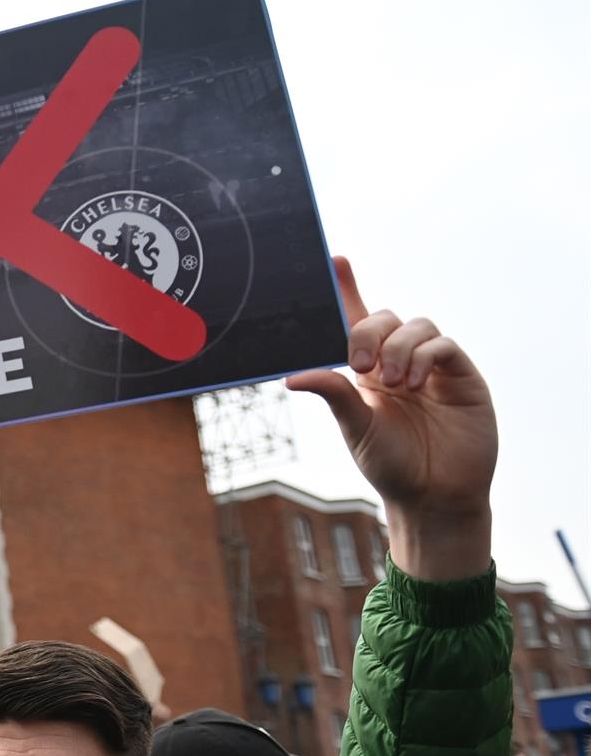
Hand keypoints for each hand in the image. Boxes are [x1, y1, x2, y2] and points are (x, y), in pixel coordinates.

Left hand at [286, 258, 494, 580]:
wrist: (433, 496)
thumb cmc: (390, 464)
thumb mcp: (355, 427)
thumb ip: (333, 395)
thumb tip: (292, 376)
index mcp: (366, 370)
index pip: (355, 319)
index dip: (346, 288)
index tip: (333, 260)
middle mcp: (398, 361)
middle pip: (384, 316)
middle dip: (367, 332)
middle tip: (360, 366)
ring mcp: (431, 366)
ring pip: (414, 325)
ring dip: (397, 349)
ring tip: (393, 386)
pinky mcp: (461, 375)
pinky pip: (441, 344)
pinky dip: (423, 356)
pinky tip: (413, 383)